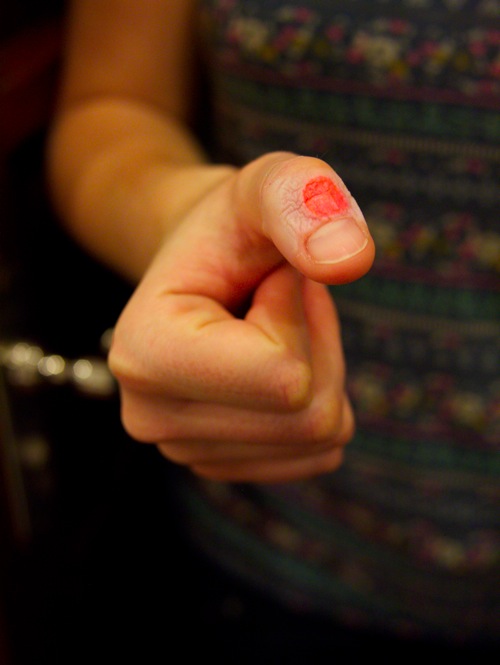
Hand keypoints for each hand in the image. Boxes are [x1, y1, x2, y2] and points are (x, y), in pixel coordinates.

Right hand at [108, 152, 374, 482]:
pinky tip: (273, 366)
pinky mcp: (223, 464)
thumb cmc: (232, 227)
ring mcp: (185, 450)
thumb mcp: (267, 185)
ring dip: (318, 369)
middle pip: (308, 416)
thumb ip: (301, 201)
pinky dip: (316, 402)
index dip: (298, 315)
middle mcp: (151, 418)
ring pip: (318, 436)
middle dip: (316, 343)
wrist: (201, 268)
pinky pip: (318, 452)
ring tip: (271, 327)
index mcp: (145, 354)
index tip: (265, 280)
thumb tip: (350, 259)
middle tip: (277, 301)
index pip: (286, 379)